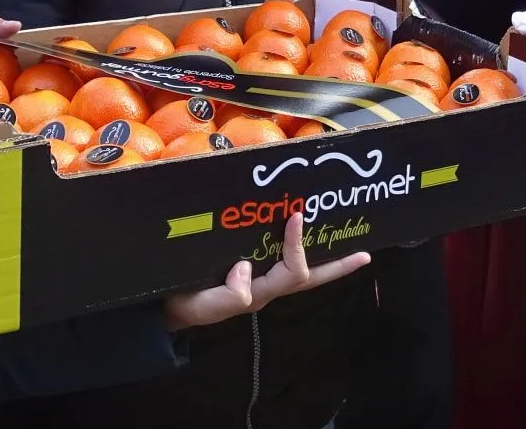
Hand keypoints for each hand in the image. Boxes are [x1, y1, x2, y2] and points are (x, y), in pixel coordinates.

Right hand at [162, 213, 369, 330]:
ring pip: (298, 267)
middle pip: (310, 277)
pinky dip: (293, 246)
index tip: (297, 216)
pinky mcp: (246, 269)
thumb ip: (228, 296)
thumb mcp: (202, 306)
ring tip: (339, 237)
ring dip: (320, 254)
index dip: (299, 246)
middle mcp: (265, 285)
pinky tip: (297, 231)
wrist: (161, 308)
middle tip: (364, 253)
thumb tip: (247, 268)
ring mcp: (258, 278)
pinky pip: (277, 259)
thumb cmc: (182, 305)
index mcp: (259, 292)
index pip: (293, 272)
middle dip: (338, 265)